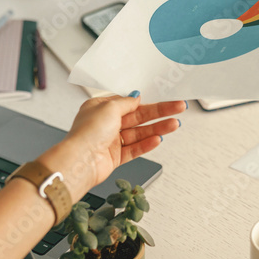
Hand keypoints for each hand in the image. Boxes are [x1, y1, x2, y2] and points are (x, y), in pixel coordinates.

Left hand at [39, 94, 184, 198]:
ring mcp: (111, 141)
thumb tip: (136, 97)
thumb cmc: (87, 133)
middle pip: (138, 117)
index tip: (163, 98)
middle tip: (177, 108)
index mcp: (100, 108)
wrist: (81, 161)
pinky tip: (158, 139)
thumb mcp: (109, 107)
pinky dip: (146, 144)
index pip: (128, 102)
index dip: (147, 100)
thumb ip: (126, 102)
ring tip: (174, 124)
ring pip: (139, 133)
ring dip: (157, 128)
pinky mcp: (115, 157)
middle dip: (159, 113)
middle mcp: (105, 124)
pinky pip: (135, 148)